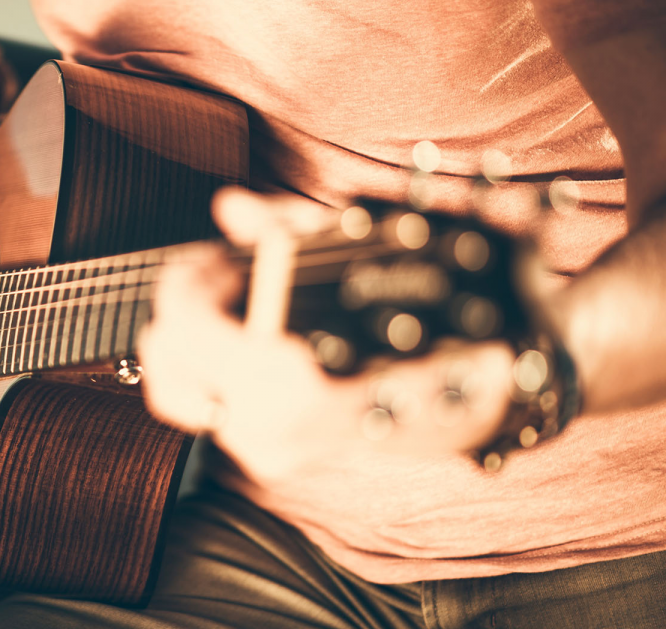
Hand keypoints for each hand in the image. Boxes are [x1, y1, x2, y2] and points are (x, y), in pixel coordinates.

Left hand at [137, 188, 515, 483]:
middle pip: (164, 358)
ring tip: (245, 295)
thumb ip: (291, 230)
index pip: (185, 328)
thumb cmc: (444, 315)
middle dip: (189, 299)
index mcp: (291, 388)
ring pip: (175, 385)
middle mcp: (269, 434)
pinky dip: (215, 358)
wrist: (501, 395)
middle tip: (229, 265)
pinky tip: (258, 327)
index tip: (219, 251)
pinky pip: (206, 403)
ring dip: (196, 328)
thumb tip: (230, 208)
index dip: (191, 277)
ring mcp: (268, 453)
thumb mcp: (374, 253)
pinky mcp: (270, 457)